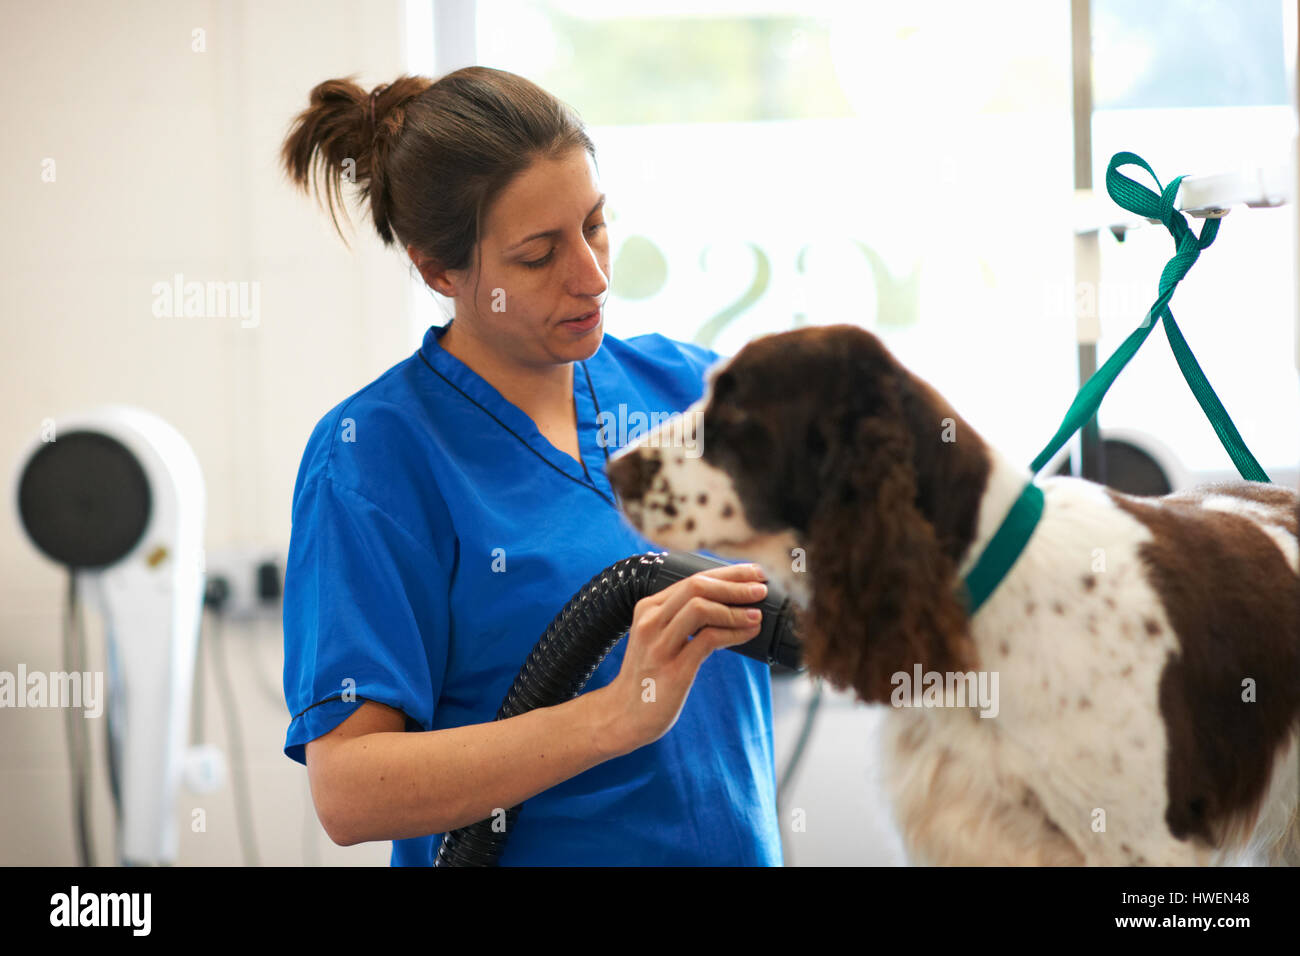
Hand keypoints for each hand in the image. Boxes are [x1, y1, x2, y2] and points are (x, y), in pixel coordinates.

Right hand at [593, 561, 768, 755]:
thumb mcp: (659, 639)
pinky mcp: (673, 669)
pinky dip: (734, 633)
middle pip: (697, 587)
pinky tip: (749, 634)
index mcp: (648, 608)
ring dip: (735, 608)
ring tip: (756, 614)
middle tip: (761, 589)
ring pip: (701, 608)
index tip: (753, 572)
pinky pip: (708, 640)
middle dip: (735, 585)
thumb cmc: (648, 676)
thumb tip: (730, 605)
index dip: (727, 573)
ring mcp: (660, 645)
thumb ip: (684, 620)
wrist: (624, 714)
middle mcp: (651, 621)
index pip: (692, 578)